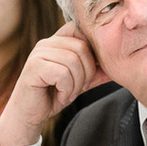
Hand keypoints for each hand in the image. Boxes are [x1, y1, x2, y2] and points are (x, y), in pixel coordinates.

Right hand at [0, 23, 111, 145]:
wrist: (28, 115)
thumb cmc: (52, 96)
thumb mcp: (79, 82)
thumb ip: (95, 72)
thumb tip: (117, 64)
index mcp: (57, 41)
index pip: (80, 29)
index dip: (92, 48)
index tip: (92, 70)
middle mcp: (46, 43)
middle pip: (82, 47)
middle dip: (87, 73)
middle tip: (79, 88)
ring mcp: (38, 53)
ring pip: (73, 61)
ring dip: (76, 84)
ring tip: (68, 93)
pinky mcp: (34, 67)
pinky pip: (62, 74)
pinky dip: (66, 90)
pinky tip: (60, 96)